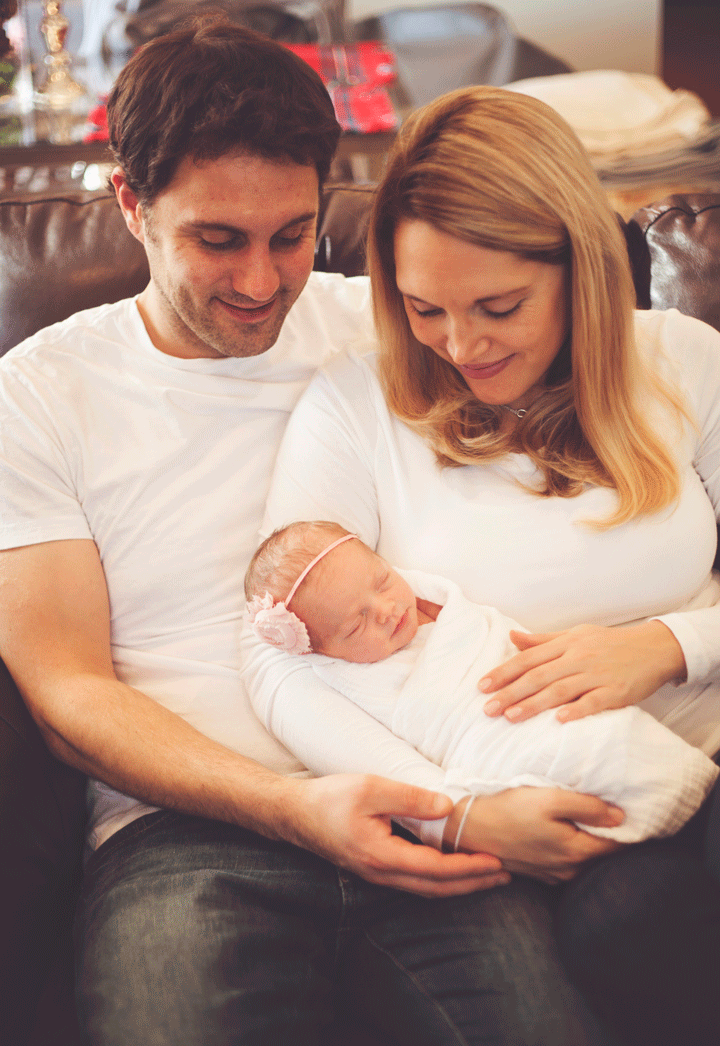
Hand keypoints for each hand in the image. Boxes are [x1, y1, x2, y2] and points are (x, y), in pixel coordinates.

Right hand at [279, 774, 510, 896]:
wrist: (294, 814)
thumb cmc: (329, 798)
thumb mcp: (371, 788)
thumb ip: (410, 798)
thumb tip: (447, 807)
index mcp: (382, 856)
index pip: (437, 870)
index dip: (470, 868)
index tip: (497, 862)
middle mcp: (382, 873)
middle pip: (437, 889)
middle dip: (474, 884)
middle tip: (506, 875)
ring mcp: (377, 874)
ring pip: (427, 889)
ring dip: (460, 884)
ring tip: (488, 875)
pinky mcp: (375, 868)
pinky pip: (415, 881)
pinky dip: (441, 879)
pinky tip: (452, 868)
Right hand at [450, 788, 624, 883]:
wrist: (471, 828)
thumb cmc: (510, 809)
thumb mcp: (550, 799)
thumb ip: (587, 807)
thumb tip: (621, 817)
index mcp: (575, 852)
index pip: (618, 847)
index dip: (631, 831)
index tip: (639, 814)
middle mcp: (568, 870)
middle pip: (602, 855)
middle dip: (613, 837)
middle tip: (620, 813)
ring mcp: (552, 874)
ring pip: (584, 860)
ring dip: (591, 843)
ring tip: (594, 821)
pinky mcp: (538, 873)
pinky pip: (567, 863)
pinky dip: (573, 850)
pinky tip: (567, 832)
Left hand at [479, 620, 685, 722]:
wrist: (653, 648)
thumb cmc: (609, 643)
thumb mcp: (575, 635)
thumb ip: (542, 641)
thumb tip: (511, 637)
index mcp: (566, 643)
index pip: (528, 658)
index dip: (503, 672)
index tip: (482, 686)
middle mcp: (578, 657)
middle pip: (538, 676)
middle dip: (510, 692)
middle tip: (487, 708)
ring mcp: (597, 675)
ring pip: (560, 690)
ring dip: (533, 704)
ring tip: (511, 717)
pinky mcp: (616, 692)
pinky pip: (593, 702)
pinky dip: (576, 710)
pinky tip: (558, 720)